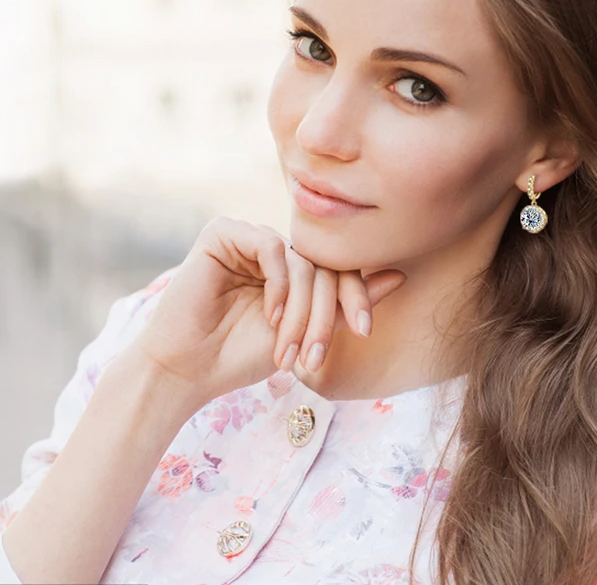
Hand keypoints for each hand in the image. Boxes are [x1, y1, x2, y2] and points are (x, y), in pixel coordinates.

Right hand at [125, 217, 406, 408]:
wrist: (189, 370)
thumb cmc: (242, 355)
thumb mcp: (307, 332)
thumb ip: (345, 302)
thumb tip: (400, 274)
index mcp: (293, 270)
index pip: (338, 268)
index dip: (356, 295)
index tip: (364, 330)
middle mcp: (275, 251)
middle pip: (324, 265)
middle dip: (324, 314)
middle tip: (315, 355)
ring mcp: (249, 239)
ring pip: (302, 259)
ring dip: (302, 307)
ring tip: (288, 344)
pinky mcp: (223, 233)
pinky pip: (272, 245)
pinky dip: (278, 281)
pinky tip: (270, 313)